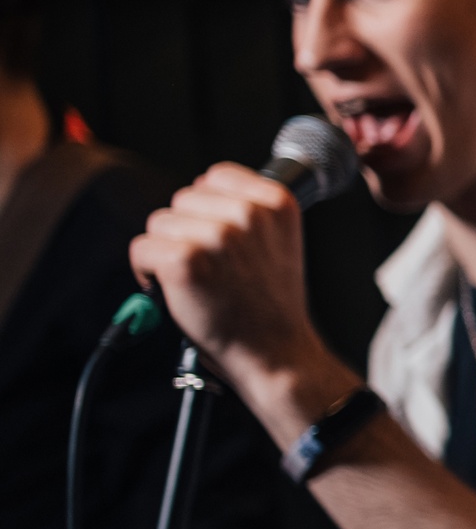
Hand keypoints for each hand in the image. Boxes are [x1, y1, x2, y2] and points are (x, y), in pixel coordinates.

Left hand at [129, 164, 329, 392]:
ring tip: (196, 281)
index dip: (208, 210)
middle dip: (186, 231)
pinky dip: (147, 272)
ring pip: (159, 223)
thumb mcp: (280, 242)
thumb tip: (199, 194)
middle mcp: (249, 213)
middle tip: (211, 268)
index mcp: (277, 202)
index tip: (220, 240)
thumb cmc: (271, 304)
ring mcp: (217, 236)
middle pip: (183, 199)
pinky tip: (176, 290)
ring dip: (166, 251)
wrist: (275, 351)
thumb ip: (249, 210)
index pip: (216, 176)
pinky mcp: (185, 260)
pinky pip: (141, 249)